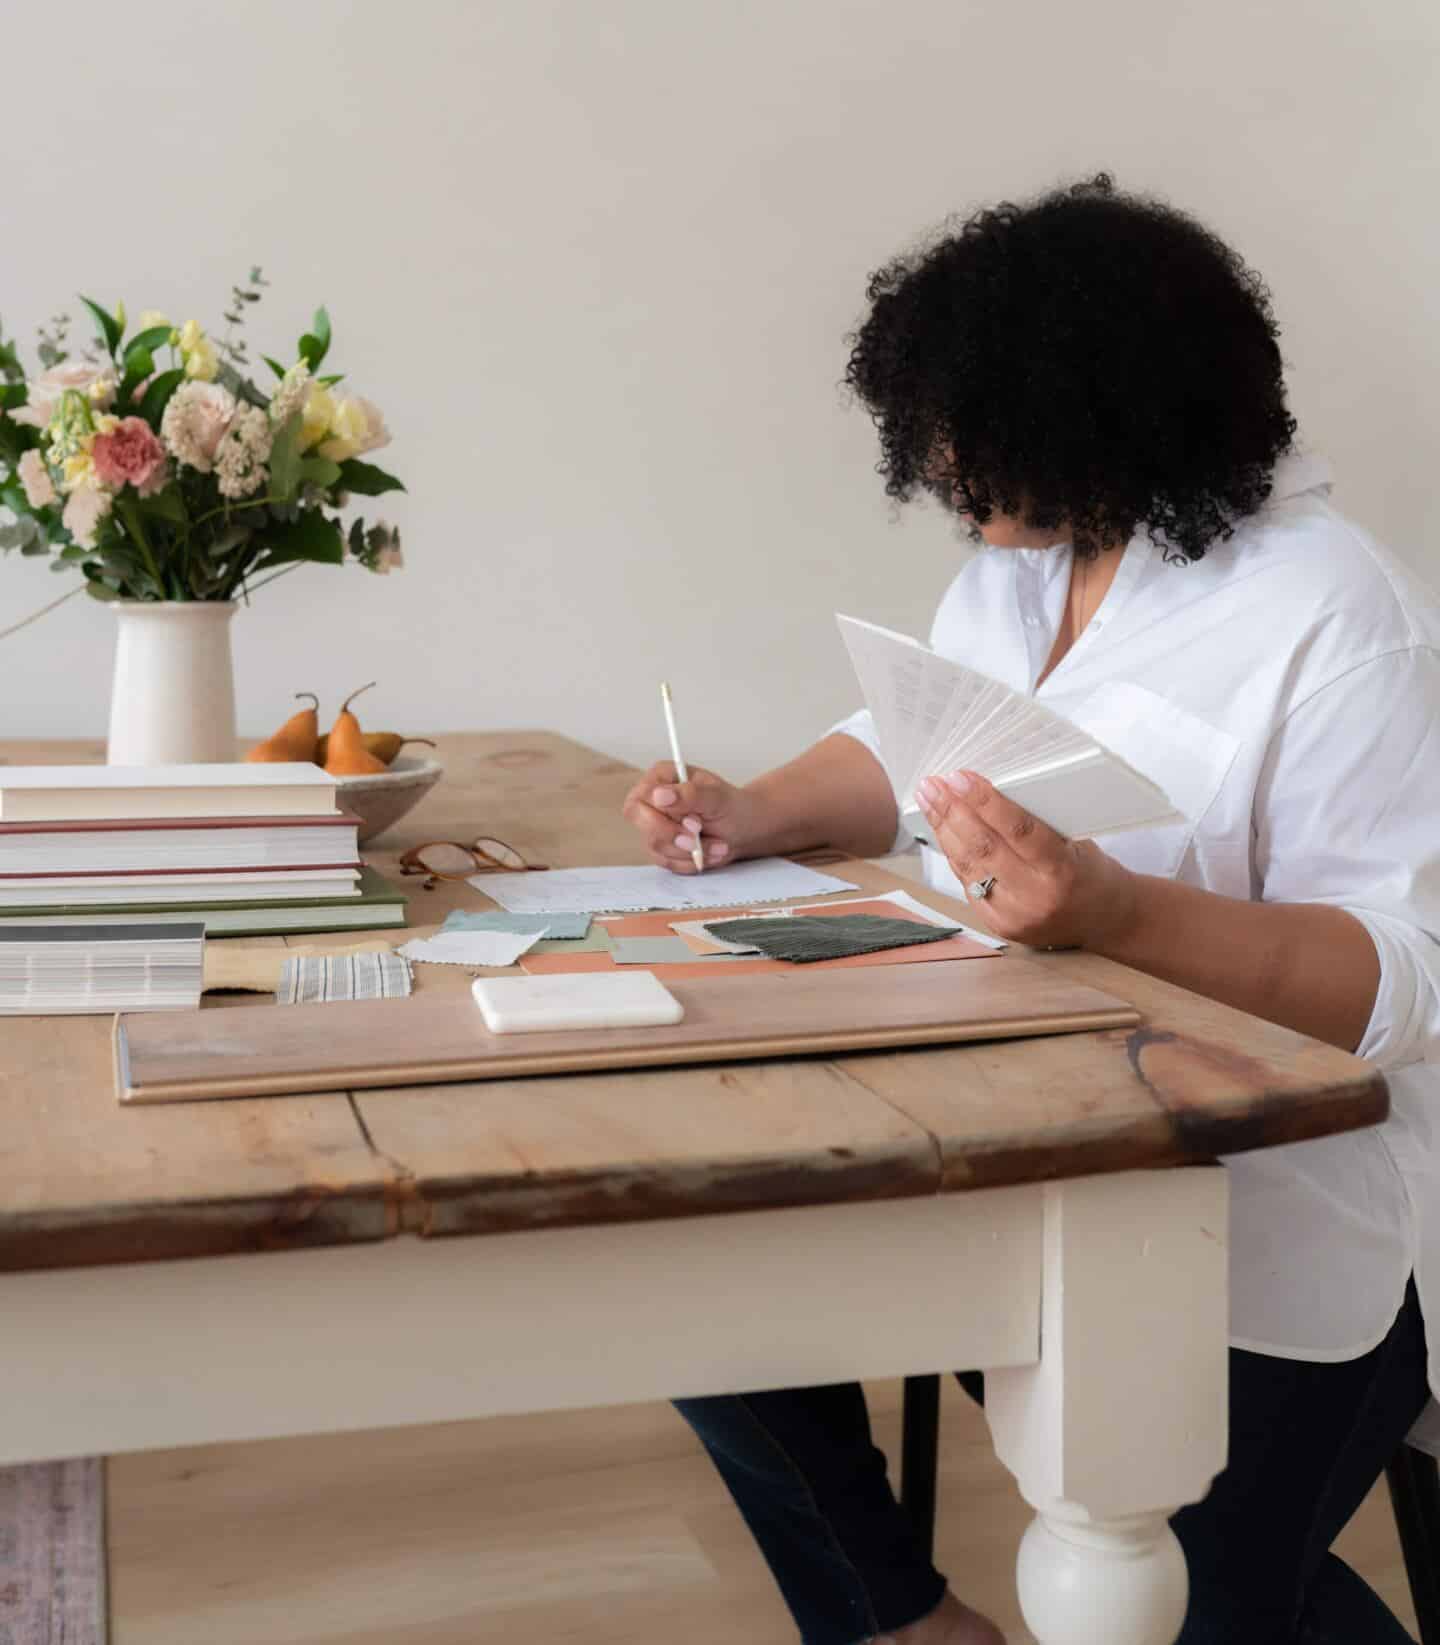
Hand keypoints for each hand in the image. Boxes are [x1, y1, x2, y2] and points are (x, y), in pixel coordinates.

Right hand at [621, 761, 758, 874]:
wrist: (742, 829)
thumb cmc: (730, 807)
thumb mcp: (717, 797)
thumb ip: (689, 794)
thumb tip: (659, 795)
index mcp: (661, 777)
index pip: (642, 798)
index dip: (664, 816)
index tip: (696, 824)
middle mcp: (651, 800)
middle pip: (644, 824)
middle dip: (675, 838)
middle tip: (699, 840)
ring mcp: (653, 826)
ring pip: (657, 847)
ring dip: (691, 851)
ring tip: (718, 844)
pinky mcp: (660, 848)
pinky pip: (667, 862)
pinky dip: (691, 861)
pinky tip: (709, 852)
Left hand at [916, 770, 1138, 948]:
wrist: (1106, 920)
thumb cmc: (1090, 871)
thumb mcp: (1074, 841)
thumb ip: (1034, 823)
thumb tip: (986, 791)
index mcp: (1062, 870)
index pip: (1017, 829)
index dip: (984, 801)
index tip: (959, 777)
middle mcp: (1035, 896)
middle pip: (983, 848)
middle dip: (951, 812)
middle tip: (932, 784)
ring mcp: (1014, 915)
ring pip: (967, 865)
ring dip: (944, 830)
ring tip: (929, 801)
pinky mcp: (998, 925)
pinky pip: (967, 883)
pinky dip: (953, 853)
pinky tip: (943, 830)